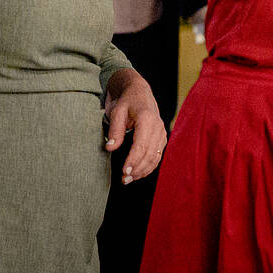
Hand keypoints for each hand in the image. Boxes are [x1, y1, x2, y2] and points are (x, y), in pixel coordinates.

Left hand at [103, 68, 166, 182]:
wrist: (139, 93)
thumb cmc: (127, 101)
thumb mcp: (117, 111)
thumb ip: (115, 130)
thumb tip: (110, 148)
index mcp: (147, 119)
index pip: (141, 145)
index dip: (133, 160)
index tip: (124, 171)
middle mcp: (158, 127)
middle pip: (150, 154)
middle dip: (137, 169)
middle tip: (124, 179)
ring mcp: (162, 134)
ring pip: (155, 157)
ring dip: (143, 171)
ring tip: (128, 179)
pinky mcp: (161, 139)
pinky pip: (157, 156)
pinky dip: (148, 167)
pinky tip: (137, 174)